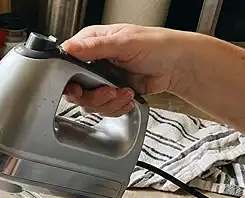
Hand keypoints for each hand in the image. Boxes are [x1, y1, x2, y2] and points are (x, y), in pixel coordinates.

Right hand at [61, 24, 188, 115]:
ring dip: (108, 102)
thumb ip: (94, 47)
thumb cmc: (158, 45)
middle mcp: (94, 62)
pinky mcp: (112, 93)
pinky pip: (104, 109)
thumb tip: (69, 47)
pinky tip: (128, 97)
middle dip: (94, 96)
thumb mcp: (123, 42)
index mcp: (92, 43)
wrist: (178, 65)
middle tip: (109, 91)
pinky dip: (116, 107)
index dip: (69, 79)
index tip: (78, 87)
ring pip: (90, 102)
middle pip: (76, 88)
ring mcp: (102, 79)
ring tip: (124, 92)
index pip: (67, 62)